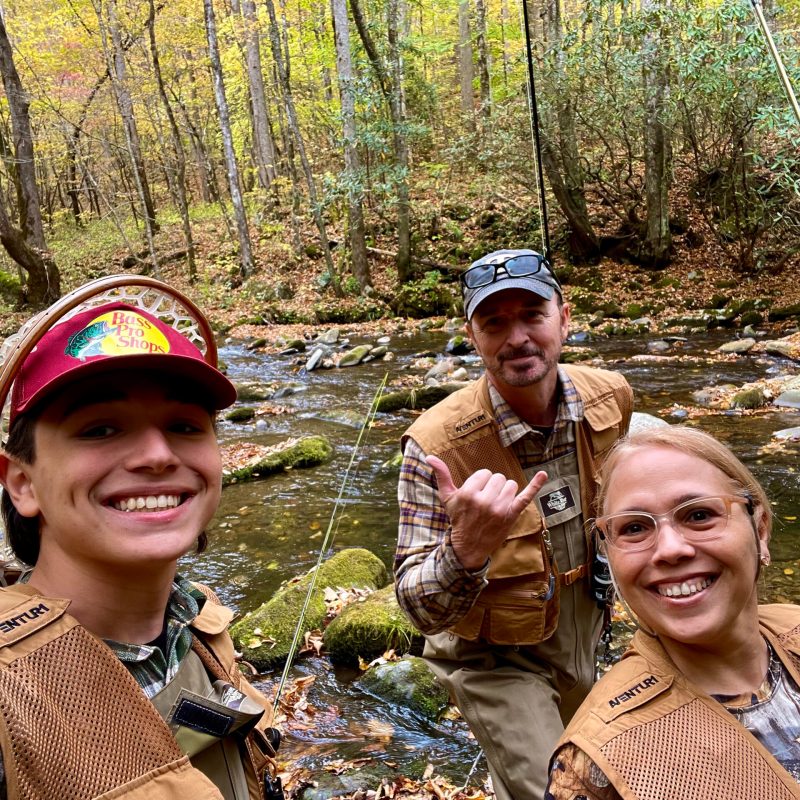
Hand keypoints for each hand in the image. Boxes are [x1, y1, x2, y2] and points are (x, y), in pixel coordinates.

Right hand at [427, 454, 547, 570]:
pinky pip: (526, 496)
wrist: (468, 546)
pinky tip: (543, 474)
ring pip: (510, 485)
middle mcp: (484, 501)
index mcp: (468, 494)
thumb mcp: (447, 498)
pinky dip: (536, 485)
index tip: (476, 495)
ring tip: (496, 504)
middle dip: (493, 486)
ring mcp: (500, 509)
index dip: (480, 482)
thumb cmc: (458, 519)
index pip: (483, 473)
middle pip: (498, 477)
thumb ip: (441, 475)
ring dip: (505, 492)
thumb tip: (430, 457)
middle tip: (486, 501)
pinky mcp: (512, 515)